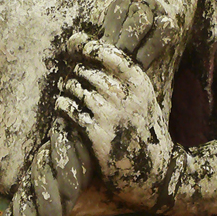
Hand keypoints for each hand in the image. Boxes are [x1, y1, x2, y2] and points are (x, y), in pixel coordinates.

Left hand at [57, 35, 174, 208]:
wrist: (154, 171)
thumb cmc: (146, 132)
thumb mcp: (146, 100)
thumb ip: (128, 79)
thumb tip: (100, 54)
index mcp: (140, 83)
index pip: (109, 54)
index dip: (88, 46)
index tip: (75, 44)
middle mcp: (125, 95)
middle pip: (87, 70)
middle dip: (76, 72)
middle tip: (71, 77)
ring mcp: (110, 114)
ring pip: (76, 88)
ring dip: (67, 87)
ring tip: (66, 90)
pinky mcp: (97, 134)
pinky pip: (70, 109)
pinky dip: (63, 104)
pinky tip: (62, 105)